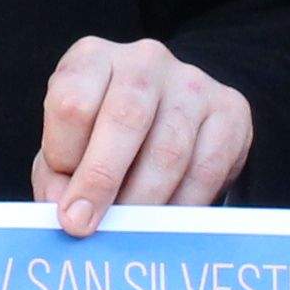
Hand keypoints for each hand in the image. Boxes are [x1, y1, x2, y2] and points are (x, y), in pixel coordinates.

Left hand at [33, 37, 253, 235]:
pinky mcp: (230, 109)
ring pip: (169, 150)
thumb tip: (70, 213)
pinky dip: (183, 205)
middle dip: (101, 180)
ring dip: (144, 201)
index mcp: (92, 58)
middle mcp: (144, 61)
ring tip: (127, 230)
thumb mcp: (69, 145)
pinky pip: (207, 168)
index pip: (71, 102)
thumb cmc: (104, 136)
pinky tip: (166, 222)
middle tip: (84, 225)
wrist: (168, 115)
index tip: (63, 200)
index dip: (63, 156)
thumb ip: (58, 176)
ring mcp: (192, 82)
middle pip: (124, 117)